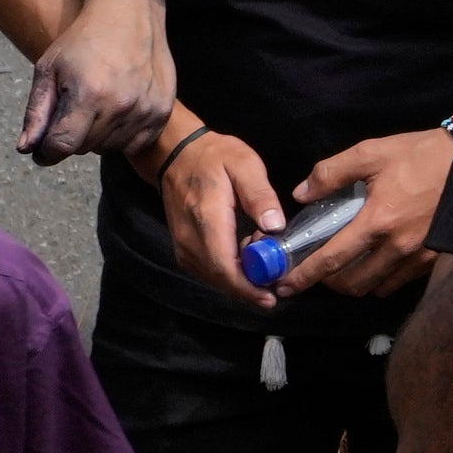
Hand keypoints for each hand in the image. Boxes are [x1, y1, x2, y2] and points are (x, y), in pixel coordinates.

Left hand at [19, 0, 174, 166]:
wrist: (129, 15)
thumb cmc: (82, 41)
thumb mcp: (48, 70)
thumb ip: (36, 112)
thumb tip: (26, 148)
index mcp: (89, 95)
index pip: (62, 145)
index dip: (46, 152)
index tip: (42, 149)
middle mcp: (121, 105)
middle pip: (85, 148)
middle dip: (70, 138)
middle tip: (70, 113)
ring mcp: (146, 109)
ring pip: (109, 148)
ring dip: (96, 137)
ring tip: (93, 109)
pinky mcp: (162, 111)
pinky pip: (134, 144)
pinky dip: (120, 137)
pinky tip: (114, 113)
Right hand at [155, 123, 288, 302]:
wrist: (175, 154)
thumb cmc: (216, 157)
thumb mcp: (246, 165)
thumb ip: (260, 195)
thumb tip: (275, 227)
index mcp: (207, 217)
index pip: (224, 265)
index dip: (247, 287)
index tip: (270, 298)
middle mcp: (189, 237)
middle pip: (218, 277)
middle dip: (248, 289)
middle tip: (277, 286)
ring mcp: (181, 243)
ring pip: (210, 277)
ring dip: (238, 281)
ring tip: (265, 268)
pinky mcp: (182, 245)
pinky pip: (205, 269)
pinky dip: (226, 273)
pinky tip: (246, 261)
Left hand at [275, 123, 452, 301]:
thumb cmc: (422, 155)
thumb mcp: (371, 152)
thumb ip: (331, 173)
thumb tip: (302, 194)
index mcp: (378, 221)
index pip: (332, 259)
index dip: (304, 276)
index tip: (285, 285)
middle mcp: (398, 247)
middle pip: (353, 284)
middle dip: (329, 283)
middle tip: (319, 271)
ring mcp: (419, 256)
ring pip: (378, 287)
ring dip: (357, 283)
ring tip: (348, 267)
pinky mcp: (435, 257)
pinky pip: (401, 281)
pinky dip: (383, 278)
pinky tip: (378, 262)